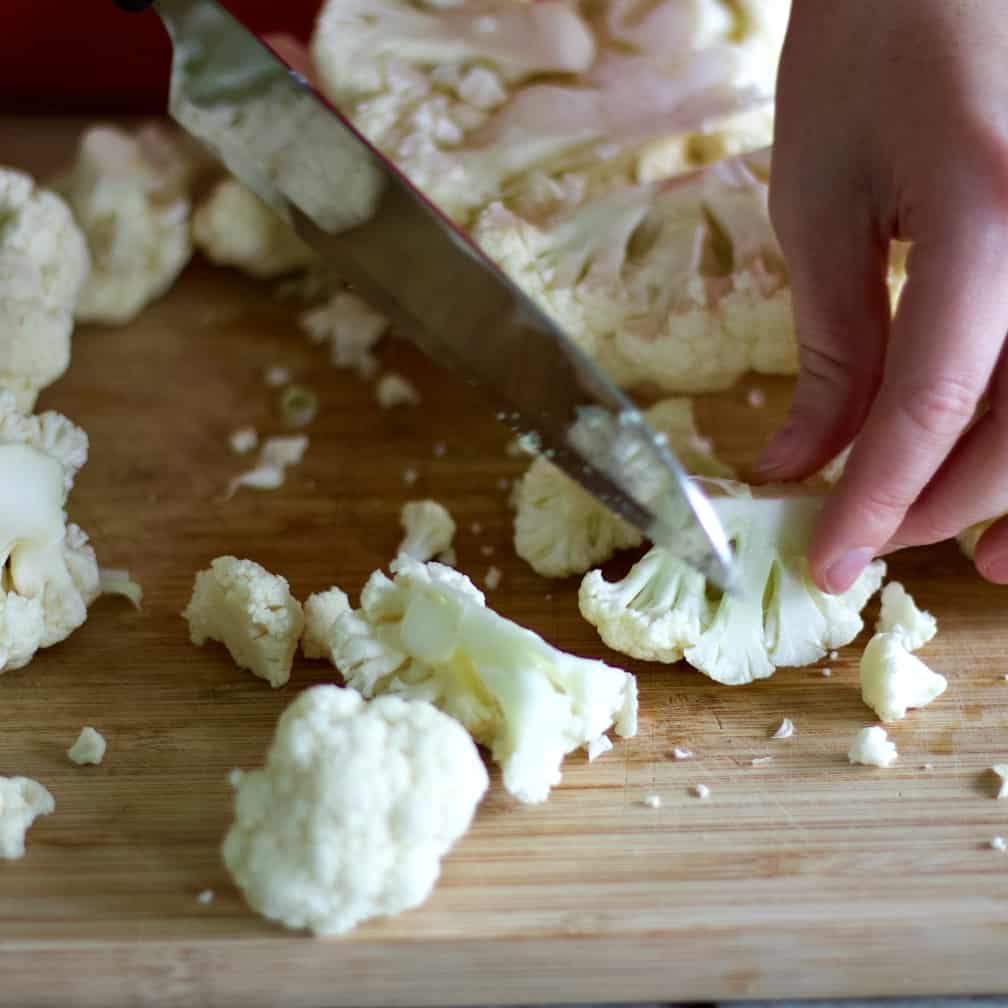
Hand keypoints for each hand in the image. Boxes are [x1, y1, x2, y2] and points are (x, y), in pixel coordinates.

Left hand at [753, 0, 1007, 589]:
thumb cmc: (870, 43)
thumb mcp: (821, 199)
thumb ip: (829, 346)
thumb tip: (800, 463)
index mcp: (989, 205)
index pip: (932, 401)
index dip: (879, 500)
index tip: (830, 562)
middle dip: (949, 505)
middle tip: (882, 545)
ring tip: (991, 556)